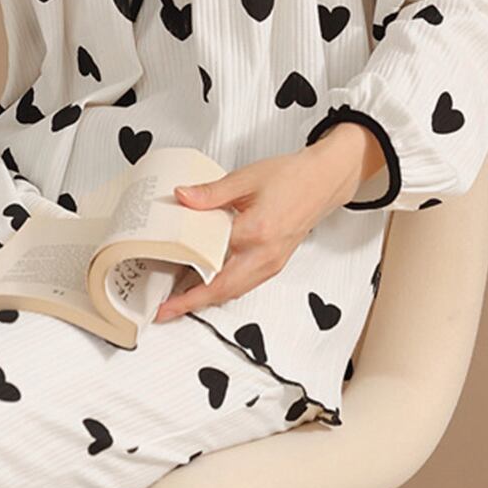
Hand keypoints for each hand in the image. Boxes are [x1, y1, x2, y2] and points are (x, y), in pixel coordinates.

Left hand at [154, 125, 379, 321]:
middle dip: (192, 303)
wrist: (322, 181)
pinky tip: (206, 284)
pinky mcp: (274, 264)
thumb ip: (211, 192)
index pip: (212, 260)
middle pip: (222, 289)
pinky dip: (222, 289)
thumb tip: (183, 197)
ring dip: (206, 299)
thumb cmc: (292, 177)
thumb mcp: (246, 178)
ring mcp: (272, 263)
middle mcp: (265, 255)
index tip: (165, 289)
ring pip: (233, 291)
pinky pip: (244, 284)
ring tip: (180, 300)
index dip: (184, 274)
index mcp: (257, 231)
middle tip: (166, 310)